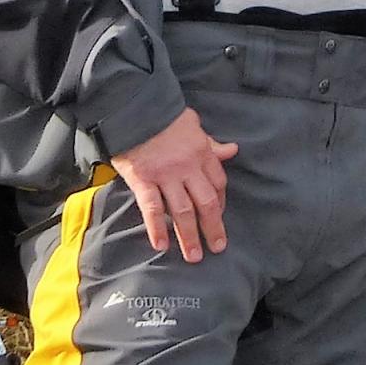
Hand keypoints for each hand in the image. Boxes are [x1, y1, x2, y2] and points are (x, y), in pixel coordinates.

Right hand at [109, 109, 235, 261]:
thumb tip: (232, 150)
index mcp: (202, 154)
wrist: (133, 108)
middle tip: (217, 248)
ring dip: (189, 236)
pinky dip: (156, 228)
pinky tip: (161, 246)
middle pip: (206, 203)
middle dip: (213, 228)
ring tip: (194, 256)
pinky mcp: (143, 179)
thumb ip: (211, 143)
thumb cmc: (164, 116)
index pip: (218, 184)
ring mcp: (165, 175)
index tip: (219, 216)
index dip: (221, 203)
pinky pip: (152, 208)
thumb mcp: (193, 125)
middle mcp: (188, 167)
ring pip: (183, 211)